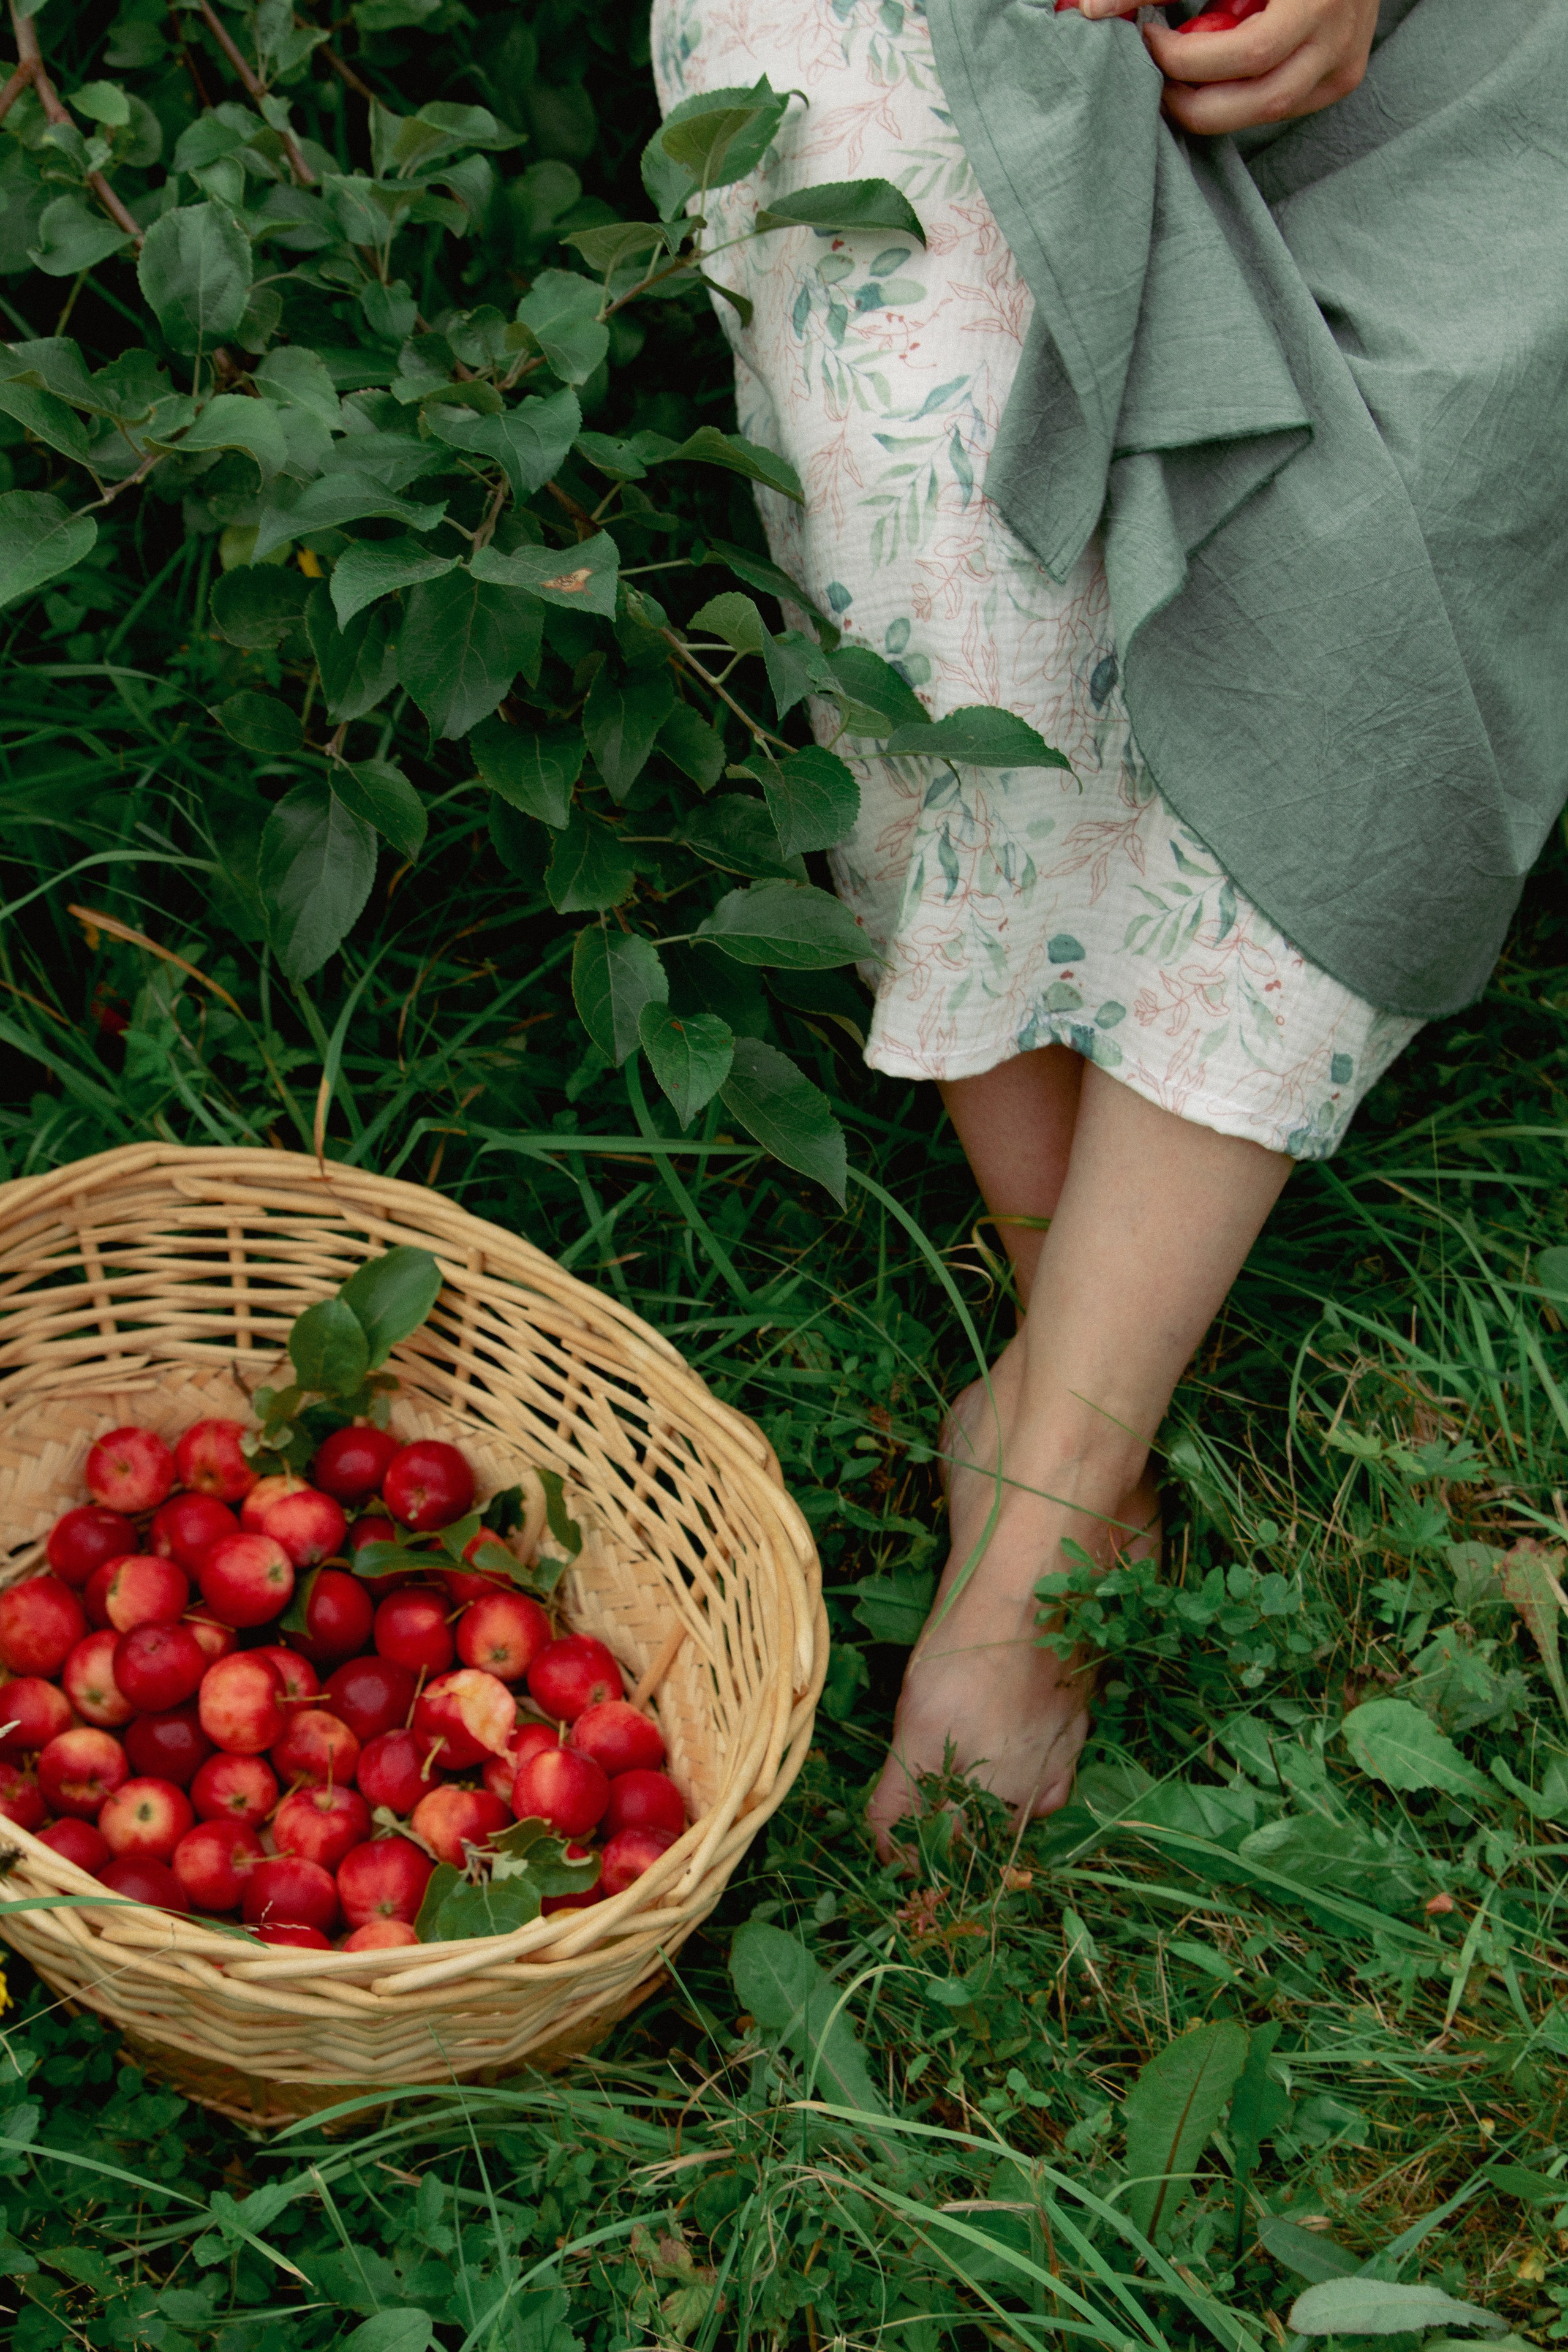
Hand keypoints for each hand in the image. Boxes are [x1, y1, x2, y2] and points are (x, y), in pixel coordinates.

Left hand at [1068, 0, 1380, 132]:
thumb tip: (1093, 10)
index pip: (1249, 53)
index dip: (1187, 59)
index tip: (1148, 37)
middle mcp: (1340, 34)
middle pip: (1260, 100)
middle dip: (1195, 101)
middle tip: (1157, 81)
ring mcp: (1345, 62)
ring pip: (1269, 111)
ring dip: (1214, 103)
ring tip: (1179, 78)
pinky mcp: (1341, 77)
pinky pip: (1281, 105)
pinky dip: (1240, 96)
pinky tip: (1216, 74)